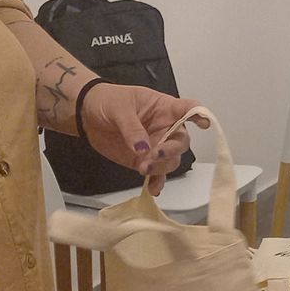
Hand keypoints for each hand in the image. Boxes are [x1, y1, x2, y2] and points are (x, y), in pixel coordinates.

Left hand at [81, 84, 204, 192]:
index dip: (198, 115)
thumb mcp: (119, 109)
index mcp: (164, 108)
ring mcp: (156, 146)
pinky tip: (152, 188)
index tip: (202, 123)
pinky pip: (156, 174)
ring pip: (170, 161)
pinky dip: (156, 182)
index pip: (188, 108)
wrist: (87, 114)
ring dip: (161, 167)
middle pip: (181, 142)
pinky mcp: (143, 160)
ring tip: (143, 168)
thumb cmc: (107, 101)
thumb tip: (143, 149)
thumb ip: (132, 128)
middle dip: (171, 151)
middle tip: (155, 155)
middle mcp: (166, 128)